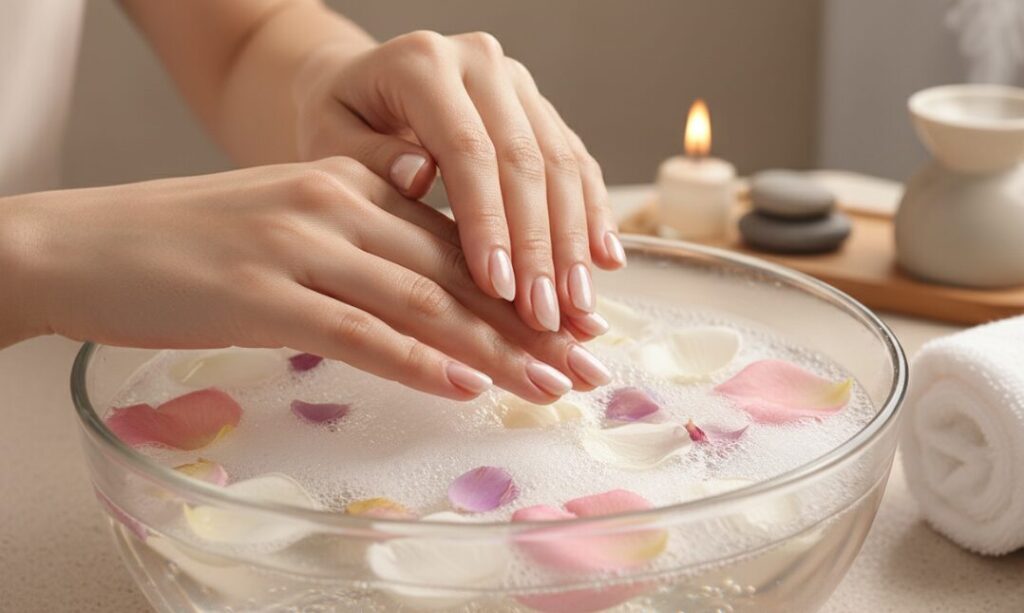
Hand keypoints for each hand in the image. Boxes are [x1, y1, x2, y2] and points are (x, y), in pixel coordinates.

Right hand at [2, 158, 611, 401]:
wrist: (89, 244)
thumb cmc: (194, 243)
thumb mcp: (290, 224)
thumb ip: (360, 244)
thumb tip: (430, 283)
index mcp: (350, 186)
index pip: (456, 244)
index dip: (520, 288)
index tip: (570, 327)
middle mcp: (336, 207)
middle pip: (454, 274)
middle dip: (528, 324)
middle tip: (586, 362)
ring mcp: (301, 248)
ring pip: (422, 303)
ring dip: (494, 349)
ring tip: (550, 383)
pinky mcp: (264, 294)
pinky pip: (359, 332)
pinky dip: (419, 360)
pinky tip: (467, 385)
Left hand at [292, 31, 626, 334]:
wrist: (362, 84)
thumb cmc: (340, 121)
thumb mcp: (329, 138)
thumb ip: (369, 160)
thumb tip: (421, 178)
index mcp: (424, 63)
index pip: (467, 149)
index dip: (489, 222)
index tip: (499, 287)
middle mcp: (482, 63)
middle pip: (526, 161)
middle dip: (540, 247)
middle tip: (545, 316)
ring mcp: (518, 86)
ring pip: (562, 165)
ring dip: (574, 243)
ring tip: (577, 308)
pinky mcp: (541, 110)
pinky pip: (577, 163)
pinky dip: (593, 215)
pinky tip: (605, 263)